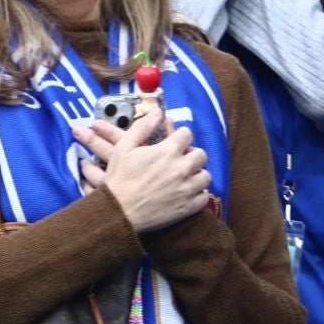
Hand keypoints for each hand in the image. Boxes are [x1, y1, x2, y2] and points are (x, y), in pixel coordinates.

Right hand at [73, 106, 210, 232]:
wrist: (117, 213)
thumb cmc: (119, 180)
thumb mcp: (124, 148)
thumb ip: (142, 127)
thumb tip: (157, 111)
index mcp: (167, 151)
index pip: (187, 134)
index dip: (180, 137)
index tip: (173, 144)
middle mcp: (181, 168)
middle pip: (201, 154)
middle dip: (191, 155)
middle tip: (180, 161)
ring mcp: (186, 189)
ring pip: (205, 176)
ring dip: (196, 175)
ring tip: (184, 178)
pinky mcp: (187, 208)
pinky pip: (205, 197)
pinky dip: (198, 195)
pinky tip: (185, 194)